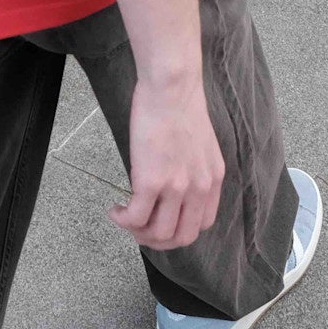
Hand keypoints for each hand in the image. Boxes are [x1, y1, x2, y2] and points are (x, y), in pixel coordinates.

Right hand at [110, 76, 224, 250]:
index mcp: (212, 179)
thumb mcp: (199, 143)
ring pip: (159, 234)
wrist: (171, 86)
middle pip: (182, 237)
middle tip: (140, 230)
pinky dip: (123, 220)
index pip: (201, 224)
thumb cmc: (180, 103)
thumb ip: (192, 168)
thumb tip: (172, 182)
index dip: (178, 230)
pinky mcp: (151, 180)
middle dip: (158, 241)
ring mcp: (176, 187)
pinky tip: (115, 210)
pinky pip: (136, 217)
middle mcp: (199, 188)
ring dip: (138, 233)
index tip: (160, 221)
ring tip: (124, 218)